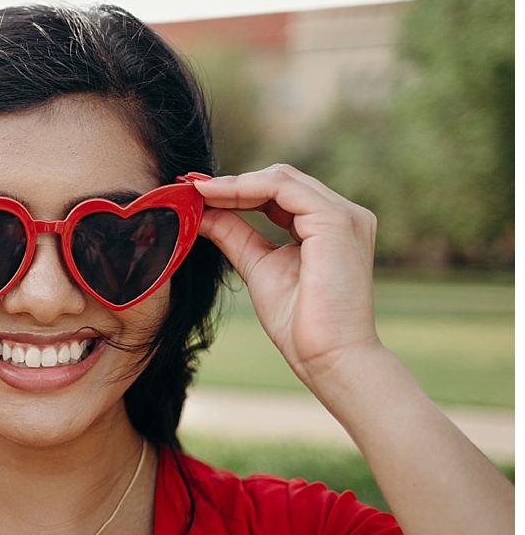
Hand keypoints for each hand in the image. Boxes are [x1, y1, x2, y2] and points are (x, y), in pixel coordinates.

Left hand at [193, 165, 386, 396]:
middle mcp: (344, 215)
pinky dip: (245, 188)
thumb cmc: (299, 323)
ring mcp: (345, 216)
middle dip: (232, 182)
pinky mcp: (336, 222)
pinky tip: (214, 196)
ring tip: (198, 193)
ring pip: (281, 178)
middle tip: (189, 188)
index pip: (279, 193)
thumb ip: (235, 234)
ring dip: (234, 183)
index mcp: (329, 227)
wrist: (326, 356)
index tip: (194, 193)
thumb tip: (202, 212)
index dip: (236, 190)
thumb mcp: (258, 265)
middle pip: (280, 179)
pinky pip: (283, 189)